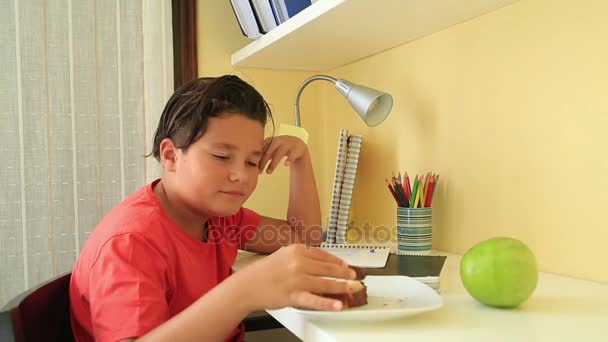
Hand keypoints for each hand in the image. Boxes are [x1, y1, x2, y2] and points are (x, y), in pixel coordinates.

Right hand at [236, 244, 356, 310]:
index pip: (323, 254)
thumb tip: (320, 263)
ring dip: (342, 287)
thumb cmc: (263, 272)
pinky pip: (315, 300)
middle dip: (344, 273)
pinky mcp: (293, 295)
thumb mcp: (283, 256)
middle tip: (354, 277)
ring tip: (352, 289)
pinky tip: (338, 305)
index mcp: (296, 250)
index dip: (337, 261)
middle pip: (328, 267)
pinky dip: (328, 303)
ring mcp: (297, 279)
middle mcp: (298, 262)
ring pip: (326, 283)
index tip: (345, 265)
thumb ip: (301, 257)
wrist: (246, 285)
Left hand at [258, 136, 307, 174]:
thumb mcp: (271, 149)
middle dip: (263, 162)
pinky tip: (286, 164)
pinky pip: (292, 154)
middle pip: (269, 152)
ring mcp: (287, 144)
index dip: (257, 158)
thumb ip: (262, 155)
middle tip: (259, 172)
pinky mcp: (296, 149)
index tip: (253, 167)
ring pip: (279, 154)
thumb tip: (251, 165)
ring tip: (268, 173)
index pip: (261, 149)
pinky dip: (289, 159)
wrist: (297, 144)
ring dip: (273, 164)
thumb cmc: (281, 148)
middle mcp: (278, 141)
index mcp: (270, 140)